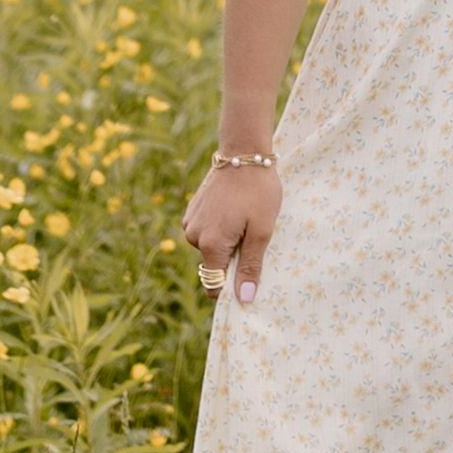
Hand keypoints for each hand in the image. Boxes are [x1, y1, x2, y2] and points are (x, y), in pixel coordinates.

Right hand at [178, 159, 282, 300]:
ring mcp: (190, 222)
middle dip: (232, 259)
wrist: (244, 152)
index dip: (230, 287)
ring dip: (227, 242)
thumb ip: (250, 266)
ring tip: (244, 219)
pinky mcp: (192, 211)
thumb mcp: (261, 231)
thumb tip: (244, 300)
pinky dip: (220, 228)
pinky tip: (234, 211)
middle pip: (213, 265)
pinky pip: (206, 232)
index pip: (213, 285)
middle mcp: (193, 236)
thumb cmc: (258, 192)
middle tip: (252, 236)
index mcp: (210, 244)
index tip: (248, 275)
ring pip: (210, 248)